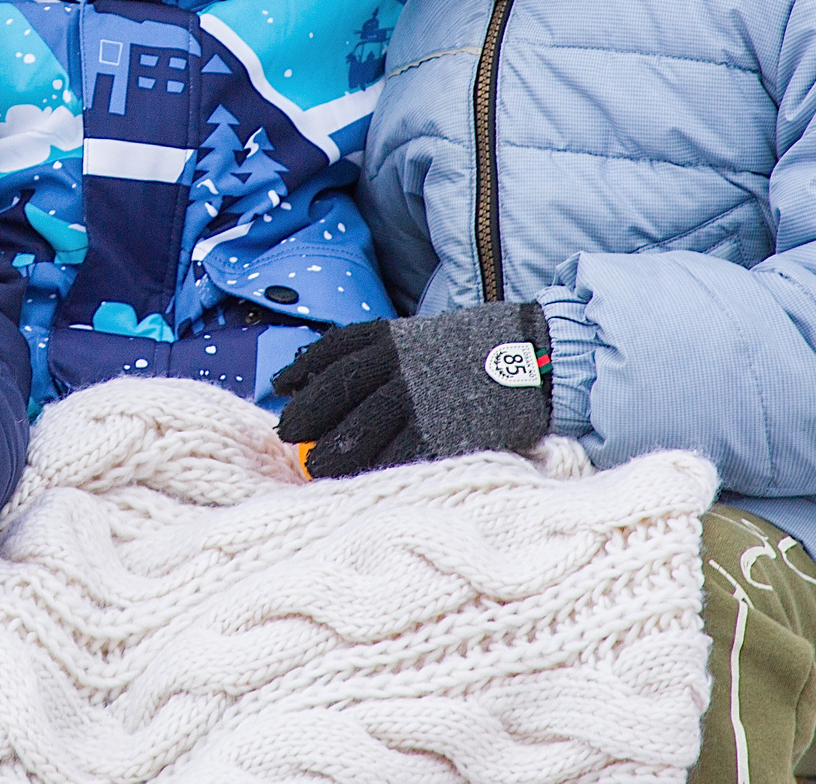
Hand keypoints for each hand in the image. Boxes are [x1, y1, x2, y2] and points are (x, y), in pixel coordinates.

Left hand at [271, 301, 551, 477]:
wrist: (535, 359)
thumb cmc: (473, 352)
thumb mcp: (424, 337)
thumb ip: (383, 352)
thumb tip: (323, 373)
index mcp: (396, 336)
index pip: (338, 350)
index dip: (304, 368)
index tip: (280, 386)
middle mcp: (403, 363)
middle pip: (341, 389)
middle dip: (307, 412)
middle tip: (284, 432)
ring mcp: (423, 397)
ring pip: (363, 426)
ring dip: (334, 448)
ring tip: (315, 465)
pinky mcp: (444, 430)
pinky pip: (399, 453)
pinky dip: (375, 467)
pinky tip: (359, 479)